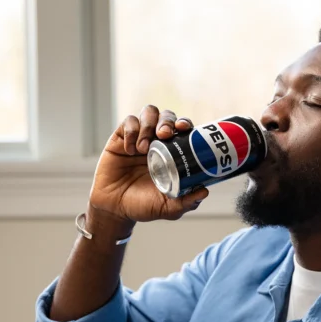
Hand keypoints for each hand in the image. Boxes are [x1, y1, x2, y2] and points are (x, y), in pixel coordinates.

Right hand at [88, 105, 208, 222]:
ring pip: (149, 113)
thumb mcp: (168, 207)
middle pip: (167, 116)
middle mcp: (157, 141)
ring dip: (148, 125)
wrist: (115, 208)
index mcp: (172, 152)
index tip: (184, 128)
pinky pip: (128, 122)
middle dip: (167, 121)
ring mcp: (139, 138)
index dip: (185, 123)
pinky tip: (130, 150)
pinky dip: (131, 132)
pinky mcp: (120, 138)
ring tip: (144, 147)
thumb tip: (205, 191)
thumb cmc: (143, 205)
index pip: (182, 129)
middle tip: (164, 135)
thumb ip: (186, 202)